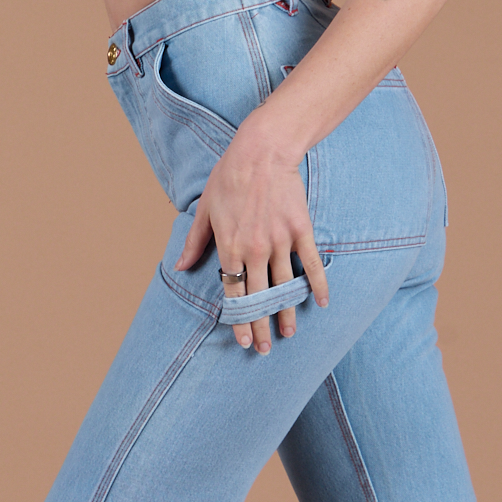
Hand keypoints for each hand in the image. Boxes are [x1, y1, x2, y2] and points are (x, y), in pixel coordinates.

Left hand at [173, 120, 329, 353]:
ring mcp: (279, 241)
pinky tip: (322, 302)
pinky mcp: (300, 230)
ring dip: (287, 312)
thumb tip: (180, 267)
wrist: (261, 152)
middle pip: (259, 297)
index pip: (234, 293)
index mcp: (229, 247)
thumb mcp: (204, 210)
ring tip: (289, 332)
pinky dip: (318, 284)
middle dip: (261, 326)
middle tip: (265, 349)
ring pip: (284, 286)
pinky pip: (311, 263)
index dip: (239, 319)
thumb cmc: (229, 178)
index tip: (242, 340)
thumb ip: (194, 242)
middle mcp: (254, 249)